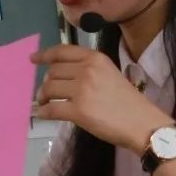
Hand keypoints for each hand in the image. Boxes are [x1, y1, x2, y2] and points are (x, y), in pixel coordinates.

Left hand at [31, 44, 171, 152]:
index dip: (45, 55)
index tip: (33, 58)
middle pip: (53, 72)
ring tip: (45, 104)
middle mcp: (87, 70)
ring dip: (42, 97)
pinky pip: (51, 109)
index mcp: (96, 58)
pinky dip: (44, 112)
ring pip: (49, 89)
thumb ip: (89, 71)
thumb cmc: (129, 102)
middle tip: (46, 94)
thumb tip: (63, 77)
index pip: (63, 52)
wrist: (142, 123)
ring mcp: (82, 90)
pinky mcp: (78, 111)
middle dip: (46, 83)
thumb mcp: (110, 74)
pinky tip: (43, 114)